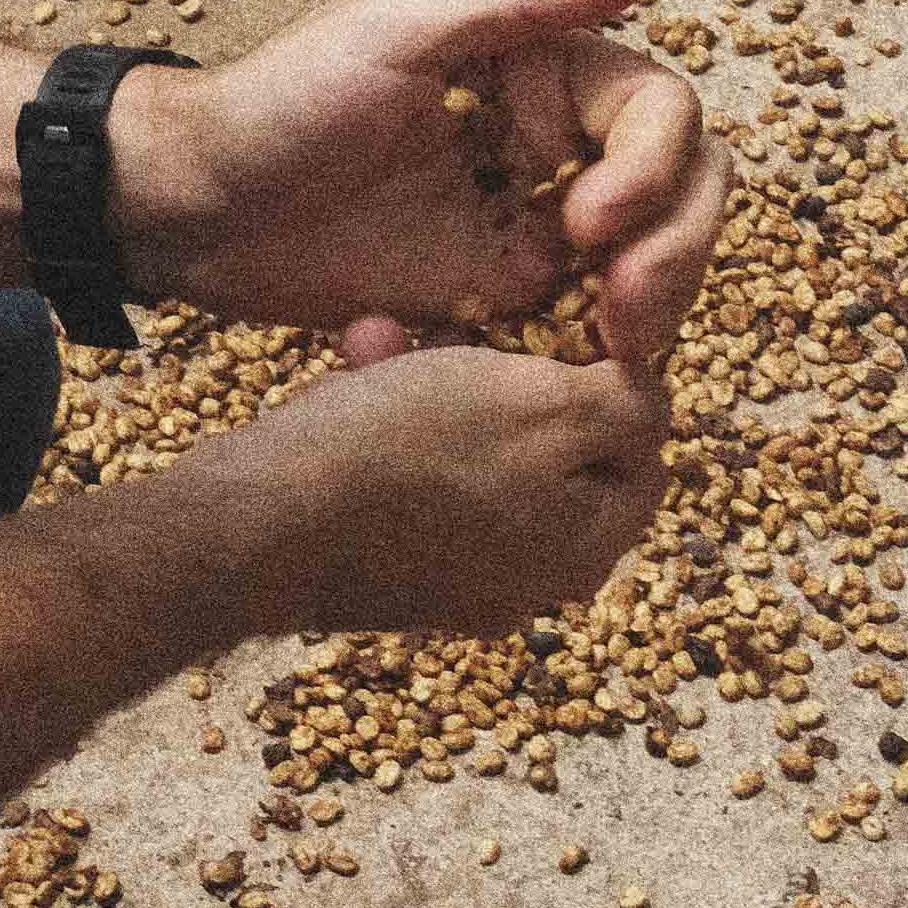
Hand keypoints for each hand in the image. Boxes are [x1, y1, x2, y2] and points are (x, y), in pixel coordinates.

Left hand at [111, 0, 731, 362]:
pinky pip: (573, 324)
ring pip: (649, 264)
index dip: (655, 171)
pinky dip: (570, 351)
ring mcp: (530, 222)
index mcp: (545, 68)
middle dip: (676, 250)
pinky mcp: (493, 293)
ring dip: (649, 309)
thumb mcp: (400, 31)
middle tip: (626, 311)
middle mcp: (554, 143)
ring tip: (605, 350)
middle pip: (683, 191)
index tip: (589, 222)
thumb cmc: (280, 100)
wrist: (187, 208)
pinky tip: (519, 361)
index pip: (662, 112)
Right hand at [186, 345, 668, 637]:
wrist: (249, 530)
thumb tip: (659, 404)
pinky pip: (411, 478)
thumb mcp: (542, 410)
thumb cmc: (403, 457)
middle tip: (470, 323)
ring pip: (474, 453)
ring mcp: (454, 584)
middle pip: (556, 453)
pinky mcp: (384, 571)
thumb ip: (626, 408)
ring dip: (442, 383)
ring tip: (395, 337)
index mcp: (586, 551)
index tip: (565, 326)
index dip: (613, 379)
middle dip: (511, 376)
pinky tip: (358, 368)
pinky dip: (391, 420)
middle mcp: (530, 583)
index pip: (643, 451)